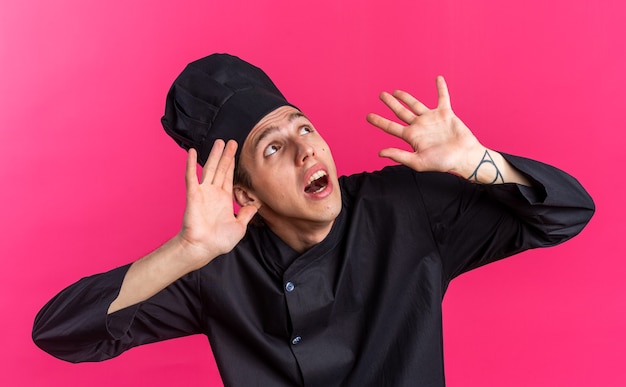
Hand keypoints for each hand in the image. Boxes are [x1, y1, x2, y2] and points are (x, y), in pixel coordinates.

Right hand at [178, 140, 256, 267]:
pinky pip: (191, 177)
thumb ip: (246, 214)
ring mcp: (203, 193)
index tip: (236, 152)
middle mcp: (213, 193)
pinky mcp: (193, 195)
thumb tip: (256, 205)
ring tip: (219, 142)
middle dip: (226, 155)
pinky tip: (192, 152)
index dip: (232, 164)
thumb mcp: (239, 226)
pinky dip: (191, 164)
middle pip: (221, 169)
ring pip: (209, 169)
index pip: (229, 177)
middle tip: (231, 141)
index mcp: (224, 199)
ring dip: (214, 155)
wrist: (203, 248)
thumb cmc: (219, 241)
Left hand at [366, 76, 484, 176]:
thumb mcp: (418, 162)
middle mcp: (419, 126)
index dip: (379, 121)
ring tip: (396, 91)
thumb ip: (399, 156)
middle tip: (381, 95)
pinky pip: (443, 98)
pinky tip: (438, 78)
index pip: (391, 127)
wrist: (464, 157)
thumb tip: (380, 153)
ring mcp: (431, 119)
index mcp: (411, 137)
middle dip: (390, 104)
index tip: (368, 116)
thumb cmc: (442, 163)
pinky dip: (441, 88)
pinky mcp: (445, 114)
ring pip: (415, 104)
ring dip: (407, 97)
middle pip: (401, 112)